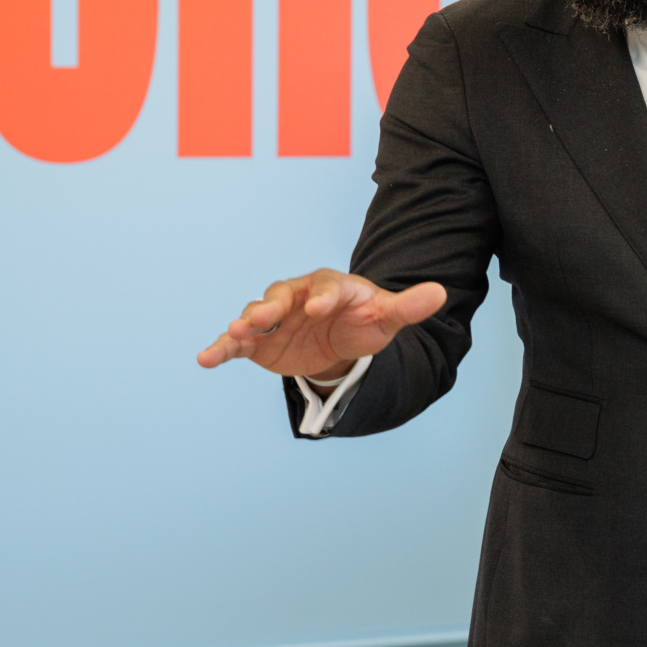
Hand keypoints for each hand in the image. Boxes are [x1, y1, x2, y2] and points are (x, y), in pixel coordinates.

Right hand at [196, 269, 445, 379]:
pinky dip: (222, 349)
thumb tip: (441, 293)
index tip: (319, 307)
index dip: (323, 296)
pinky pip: (238, 344)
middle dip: (272, 307)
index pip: (326, 288)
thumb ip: (409, 306)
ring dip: (244, 325)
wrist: (340, 338)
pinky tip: (206, 358)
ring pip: (256, 317)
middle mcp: (297, 297)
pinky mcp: (259, 342)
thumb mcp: (387, 316)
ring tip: (234, 335)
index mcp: (330, 287)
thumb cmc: (364, 320)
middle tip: (263, 318)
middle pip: (282, 297)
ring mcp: (276, 318)